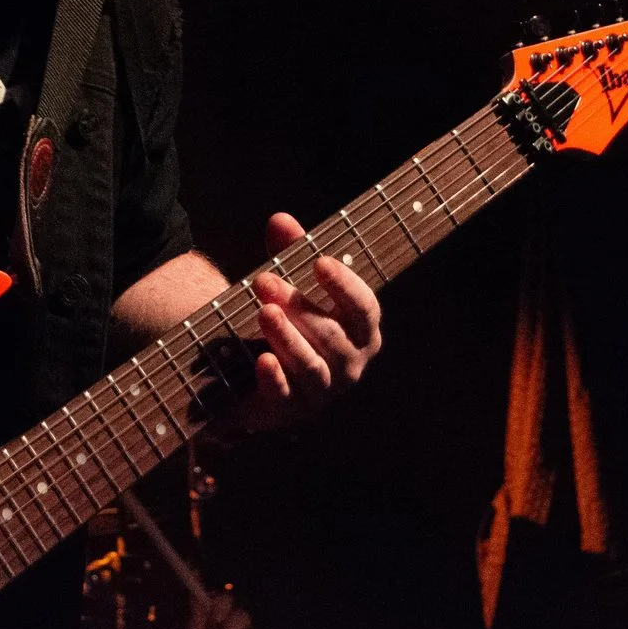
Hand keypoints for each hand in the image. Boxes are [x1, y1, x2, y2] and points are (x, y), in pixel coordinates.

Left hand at [233, 212, 381, 431]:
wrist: (263, 372)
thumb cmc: (292, 319)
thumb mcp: (293, 280)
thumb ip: (290, 251)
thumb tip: (280, 219)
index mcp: (360, 330)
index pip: (365, 308)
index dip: (345, 285)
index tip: (320, 261)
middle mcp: (349, 363)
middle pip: (332, 335)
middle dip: (300, 306)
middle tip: (266, 280)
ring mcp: (322, 389)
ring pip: (312, 366)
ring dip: (288, 338)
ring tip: (264, 312)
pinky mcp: (290, 408)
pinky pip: (286, 397)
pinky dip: (276, 380)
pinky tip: (262, 361)